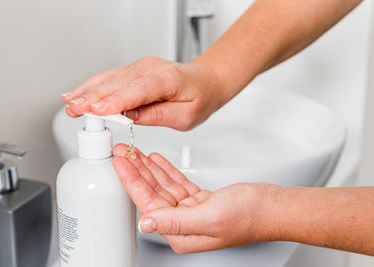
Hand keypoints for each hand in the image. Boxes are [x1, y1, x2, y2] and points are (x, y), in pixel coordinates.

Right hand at [62, 57, 222, 130]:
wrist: (206, 81)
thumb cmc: (200, 98)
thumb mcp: (186, 116)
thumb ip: (157, 115)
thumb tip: (129, 116)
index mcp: (166, 79)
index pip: (136, 91)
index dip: (114, 101)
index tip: (96, 110)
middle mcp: (150, 69)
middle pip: (117, 84)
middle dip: (92, 98)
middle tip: (74, 112)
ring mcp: (140, 67)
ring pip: (109, 79)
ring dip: (87, 91)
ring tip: (70, 104)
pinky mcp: (134, 70)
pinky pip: (110, 77)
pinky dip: (93, 85)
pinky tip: (78, 92)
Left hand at [112, 144, 276, 253]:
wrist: (273, 207)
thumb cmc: (250, 215)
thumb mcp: (211, 216)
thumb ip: (176, 221)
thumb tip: (146, 223)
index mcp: (181, 234)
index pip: (148, 203)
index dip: (131, 181)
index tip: (120, 163)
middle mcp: (183, 224)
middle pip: (152, 193)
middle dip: (135, 170)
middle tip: (122, 152)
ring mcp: (191, 212)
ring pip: (162, 185)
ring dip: (148, 167)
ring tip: (134, 152)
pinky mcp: (199, 201)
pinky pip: (176, 182)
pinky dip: (166, 169)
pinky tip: (156, 160)